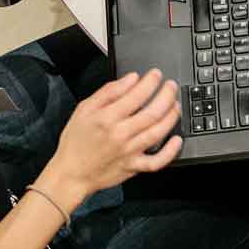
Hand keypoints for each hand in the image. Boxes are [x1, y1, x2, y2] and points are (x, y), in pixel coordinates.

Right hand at [43, 69, 182, 200]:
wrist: (71, 173)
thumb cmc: (76, 142)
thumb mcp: (84, 109)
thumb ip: (108, 92)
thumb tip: (131, 79)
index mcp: (107, 118)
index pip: (136, 95)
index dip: (151, 82)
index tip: (156, 75)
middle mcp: (120, 134)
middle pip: (152, 112)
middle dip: (166, 95)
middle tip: (171, 86)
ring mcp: (129, 152)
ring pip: (158, 132)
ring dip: (171, 116)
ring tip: (175, 105)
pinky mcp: (133, 167)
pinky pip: (157, 161)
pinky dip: (170, 151)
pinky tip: (177, 139)